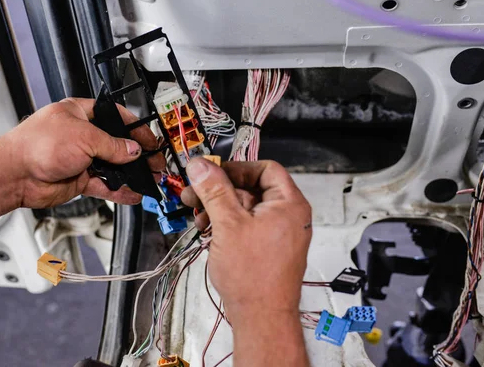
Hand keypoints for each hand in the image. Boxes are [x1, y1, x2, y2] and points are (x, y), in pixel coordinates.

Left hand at [0, 98, 164, 207]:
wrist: (15, 174)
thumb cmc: (37, 145)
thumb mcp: (84, 137)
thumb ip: (112, 145)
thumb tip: (132, 150)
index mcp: (80, 113)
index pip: (115, 116)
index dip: (135, 127)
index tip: (149, 138)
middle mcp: (82, 135)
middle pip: (117, 143)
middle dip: (137, 154)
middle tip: (154, 161)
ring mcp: (81, 158)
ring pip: (113, 166)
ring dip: (131, 173)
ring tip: (149, 178)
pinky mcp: (79, 179)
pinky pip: (105, 185)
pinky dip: (119, 190)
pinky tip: (132, 193)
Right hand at [181, 159, 311, 321]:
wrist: (261, 317)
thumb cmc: (254, 276)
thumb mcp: (228, 224)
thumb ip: (214, 190)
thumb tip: (201, 166)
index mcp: (289, 204)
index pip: (264, 169)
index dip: (236, 168)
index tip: (211, 172)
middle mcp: (287, 216)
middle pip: (251, 188)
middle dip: (220, 191)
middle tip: (194, 194)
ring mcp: (278, 232)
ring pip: (245, 207)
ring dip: (219, 208)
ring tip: (198, 218)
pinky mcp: (267, 247)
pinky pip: (245, 225)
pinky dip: (226, 224)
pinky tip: (209, 232)